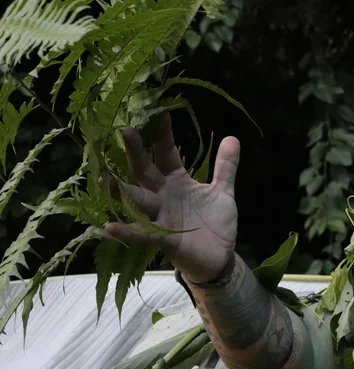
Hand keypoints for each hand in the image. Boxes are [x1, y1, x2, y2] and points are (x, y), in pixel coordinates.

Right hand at [105, 114, 240, 283]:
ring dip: (121, 190)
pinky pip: (141, 234)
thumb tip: (233, 137)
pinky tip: (110, 226)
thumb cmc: (215, 223)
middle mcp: (162, 196)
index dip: (163, 135)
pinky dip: (127, 231)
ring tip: (104, 176)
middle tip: (127, 129)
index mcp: (176, 181)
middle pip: (145, 171)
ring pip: (137, 200)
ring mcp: (160, 217)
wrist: (220, 257)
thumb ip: (226, 166)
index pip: (166, 154)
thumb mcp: (223, 191)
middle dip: (136, 152)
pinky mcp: (163, 239)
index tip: (160, 112)